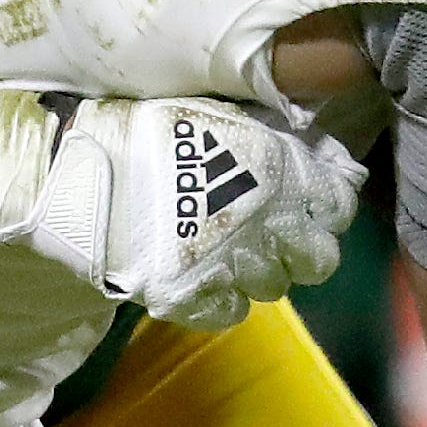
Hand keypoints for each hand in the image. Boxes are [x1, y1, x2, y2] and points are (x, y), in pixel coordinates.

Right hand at [10, 96, 363, 329]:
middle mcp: (269, 226)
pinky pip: (231, 311)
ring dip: (257, 271)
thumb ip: (272, 136)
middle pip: (318, 260)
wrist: (88, 172)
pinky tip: (204, 278)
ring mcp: (233, 266)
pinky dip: (222, 297)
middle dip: (300, 248)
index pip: (338, 205)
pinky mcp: (195, 298)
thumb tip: (315, 145)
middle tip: (272, 235)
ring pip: (273, 287)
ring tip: (227, 253)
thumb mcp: (223, 114)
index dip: (326, 205)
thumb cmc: (153, 129)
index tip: (310, 202)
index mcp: (281, 173)